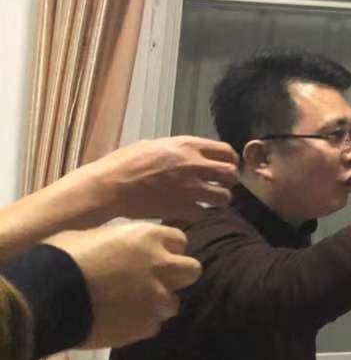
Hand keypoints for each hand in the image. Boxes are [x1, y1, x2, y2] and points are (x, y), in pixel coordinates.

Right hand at [46, 223, 201, 348]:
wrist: (45, 298)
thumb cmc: (59, 259)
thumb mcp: (90, 236)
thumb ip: (117, 242)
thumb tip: (118, 247)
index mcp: (147, 237)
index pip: (179, 240)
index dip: (166, 249)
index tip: (153, 256)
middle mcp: (160, 266)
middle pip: (192, 271)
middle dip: (177, 275)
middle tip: (155, 281)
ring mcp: (156, 298)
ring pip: (174, 302)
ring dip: (158, 303)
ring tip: (132, 306)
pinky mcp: (145, 326)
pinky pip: (153, 325)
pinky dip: (140, 324)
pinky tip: (120, 322)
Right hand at [88, 137, 236, 221]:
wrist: (109, 186)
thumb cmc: (125, 163)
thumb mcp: (154, 145)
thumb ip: (178, 149)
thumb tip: (189, 153)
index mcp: (188, 145)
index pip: (226, 151)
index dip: (229, 161)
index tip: (225, 167)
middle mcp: (194, 165)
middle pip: (231, 174)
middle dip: (228, 181)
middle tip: (219, 185)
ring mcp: (190, 188)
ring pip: (224, 197)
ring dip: (218, 200)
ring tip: (208, 201)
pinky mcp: (181, 208)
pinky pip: (204, 214)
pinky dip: (199, 214)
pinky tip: (190, 212)